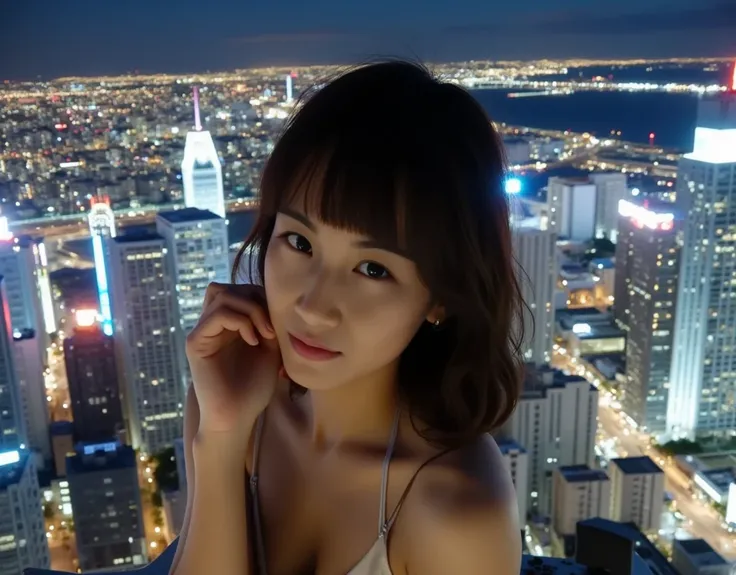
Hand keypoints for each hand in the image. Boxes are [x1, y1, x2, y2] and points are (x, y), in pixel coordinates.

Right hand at [186, 283, 279, 436]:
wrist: (237, 418)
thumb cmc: (254, 388)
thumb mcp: (270, 348)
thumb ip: (268, 322)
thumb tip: (273, 299)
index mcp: (228, 324)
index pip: (240, 290)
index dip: (261, 298)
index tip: (278, 325)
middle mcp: (211, 325)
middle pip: (229, 287)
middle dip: (255, 299)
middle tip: (272, 328)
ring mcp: (202, 332)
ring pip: (221, 294)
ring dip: (250, 309)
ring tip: (265, 334)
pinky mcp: (196, 343)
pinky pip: (216, 315)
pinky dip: (240, 321)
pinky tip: (253, 341)